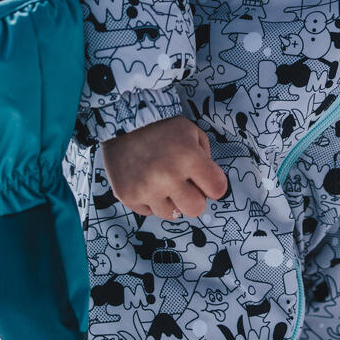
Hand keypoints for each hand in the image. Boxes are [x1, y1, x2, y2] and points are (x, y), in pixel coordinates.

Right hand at [101, 116, 228, 219]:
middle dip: (194, 199)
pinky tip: (147, 182)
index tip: (207, 181)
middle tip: (185, 186)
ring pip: (172, 214)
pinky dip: (150, 200)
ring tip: (162, 181)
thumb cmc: (160, 128)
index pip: (217, 189)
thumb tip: (208, 183)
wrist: (121, 126)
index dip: (214, 186)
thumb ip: (206, 156)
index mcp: (188, 157)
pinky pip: (149, 211)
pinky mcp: (129, 196)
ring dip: (170, 200)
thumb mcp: (190, 131)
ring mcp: (147, 189)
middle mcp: (168, 176)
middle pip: (196, 209)